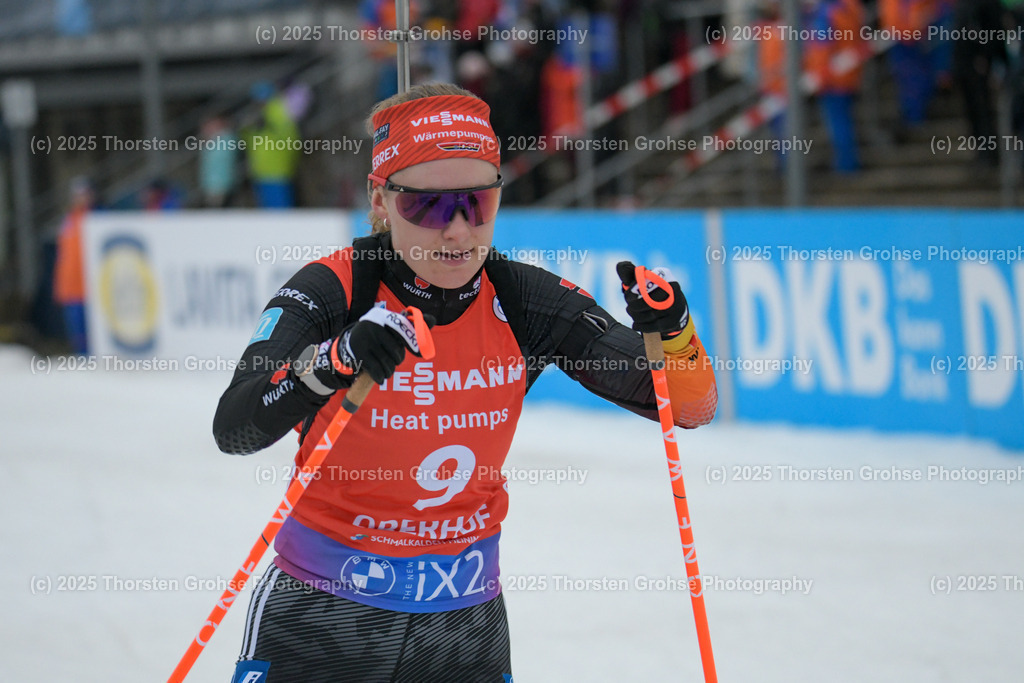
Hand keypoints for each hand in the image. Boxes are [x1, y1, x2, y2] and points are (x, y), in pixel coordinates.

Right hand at [296, 307, 434, 390]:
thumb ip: (411, 324)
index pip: (404, 332)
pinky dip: (381, 377)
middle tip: (393, 360)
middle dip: (397, 360)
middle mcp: (375, 327)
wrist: (348, 343)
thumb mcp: (391, 327)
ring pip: (388, 362)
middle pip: (397, 352)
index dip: (414, 344)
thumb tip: (432, 320)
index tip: (420, 353)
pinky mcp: (359, 353)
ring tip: (387, 370)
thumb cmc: (378, 337)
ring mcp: (366, 340)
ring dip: (389, 371)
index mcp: (385, 319)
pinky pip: (376, 369)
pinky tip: (381, 379)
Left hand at [615, 261, 689, 337]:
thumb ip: (631, 273)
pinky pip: (655, 326)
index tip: (627, 295)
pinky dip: (642, 326)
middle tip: (628, 307)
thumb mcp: (643, 281)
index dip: (633, 292)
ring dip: (636, 316)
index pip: (647, 285)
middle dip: (634, 306)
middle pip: (649, 301)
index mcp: (666, 279)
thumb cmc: (654, 292)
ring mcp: (675, 308)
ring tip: (631, 313)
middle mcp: (674, 292)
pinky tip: (635, 324)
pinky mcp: (673, 322)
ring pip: (651, 315)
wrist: (673, 309)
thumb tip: (620, 265)